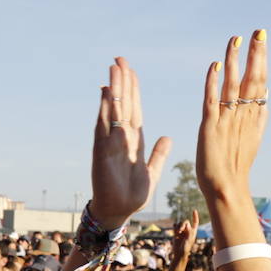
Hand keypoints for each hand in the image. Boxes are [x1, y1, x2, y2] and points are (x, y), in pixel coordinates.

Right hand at [90, 57, 170, 227]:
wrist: (118, 211)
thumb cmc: (132, 194)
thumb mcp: (152, 171)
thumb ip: (158, 154)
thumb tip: (167, 137)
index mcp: (133, 141)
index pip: (134, 109)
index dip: (133, 91)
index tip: (132, 72)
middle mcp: (120, 138)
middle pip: (122, 104)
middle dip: (122, 82)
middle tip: (120, 59)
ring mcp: (110, 143)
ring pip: (113, 110)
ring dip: (113, 90)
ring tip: (114, 68)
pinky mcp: (103, 152)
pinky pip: (103, 126)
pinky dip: (104, 110)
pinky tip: (104, 93)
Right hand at [171, 210, 197, 262]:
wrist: (179, 253)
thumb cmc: (185, 248)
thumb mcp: (189, 240)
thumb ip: (189, 232)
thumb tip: (187, 225)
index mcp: (193, 232)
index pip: (195, 222)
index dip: (195, 216)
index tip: (194, 210)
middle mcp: (187, 230)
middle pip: (185, 222)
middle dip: (182, 224)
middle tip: (180, 230)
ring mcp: (182, 231)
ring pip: (179, 224)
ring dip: (178, 226)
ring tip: (178, 232)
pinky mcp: (176, 233)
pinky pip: (175, 226)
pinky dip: (175, 227)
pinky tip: (176, 232)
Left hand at [196, 31, 267, 198]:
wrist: (226, 188)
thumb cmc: (236, 165)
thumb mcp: (253, 137)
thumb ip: (259, 115)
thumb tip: (266, 95)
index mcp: (253, 116)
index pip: (259, 81)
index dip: (260, 59)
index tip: (261, 38)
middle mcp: (242, 115)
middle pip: (251, 80)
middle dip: (255, 55)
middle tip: (258, 31)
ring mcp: (227, 120)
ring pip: (232, 85)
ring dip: (234, 62)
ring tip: (235, 40)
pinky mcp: (210, 127)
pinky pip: (212, 101)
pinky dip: (213, 83)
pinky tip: (214, 66)